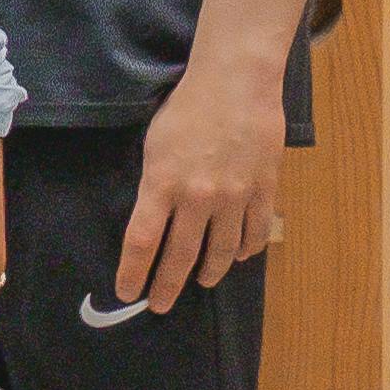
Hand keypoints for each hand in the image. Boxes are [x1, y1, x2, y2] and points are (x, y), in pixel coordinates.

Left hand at [118, 57, 287, 310]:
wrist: (236, 83)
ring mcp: (233, 197)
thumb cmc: (187, 107)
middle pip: (179, 255)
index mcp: (161, 184)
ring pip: (220, 251)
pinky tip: (238, 256)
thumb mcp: (153, 144)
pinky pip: (254, 232)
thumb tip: (151, 214)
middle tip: (160, 305)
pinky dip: (245, 249)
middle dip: (167, 285)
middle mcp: (197, 198)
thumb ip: (153, 183)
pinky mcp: (262, 190)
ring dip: (208, 271)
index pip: (141, 242)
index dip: (133, 272)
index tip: (127, 292)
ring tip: (201, 282)